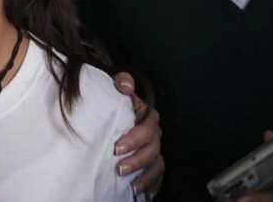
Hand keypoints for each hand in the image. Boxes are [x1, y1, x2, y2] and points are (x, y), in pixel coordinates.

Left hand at [112, 72, 163, 198]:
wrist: (114, 109)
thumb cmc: (115, 99)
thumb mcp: (115, 85)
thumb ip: (121, 81)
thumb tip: (125, 86)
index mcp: (147, 116)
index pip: (147, 127)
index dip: (134, 139)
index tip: (116, 148)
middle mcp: (154, 133)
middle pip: (152, 149)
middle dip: (137, 161)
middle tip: (119, 168)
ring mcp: (154, 148)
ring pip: (156, 164)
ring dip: (145, 177)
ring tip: (131, 185)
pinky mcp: (152, 163)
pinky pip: (158, 176)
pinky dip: (153, 186)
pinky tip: (145, 195)